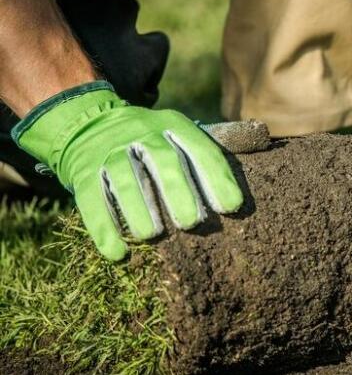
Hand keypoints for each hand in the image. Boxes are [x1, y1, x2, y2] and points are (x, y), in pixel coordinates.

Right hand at [13, 82, 242, 259]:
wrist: (86, 122)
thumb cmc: (149, 141)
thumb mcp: (177, 133)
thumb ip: (205, 154)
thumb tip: (245, 181)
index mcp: (173, 125)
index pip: (200, 149)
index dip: (217, 177)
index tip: (231, 207)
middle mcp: (141, 133)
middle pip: (163, 159)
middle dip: (179, 190)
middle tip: (192, 222)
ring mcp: (109, 151)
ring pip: (125, 178)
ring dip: (139, 208)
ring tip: (152, 235)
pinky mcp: (83, 172)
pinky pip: (91, 199)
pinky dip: (104, 228)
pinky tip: (118, 253)